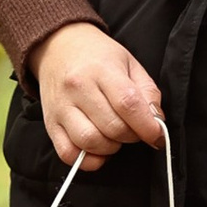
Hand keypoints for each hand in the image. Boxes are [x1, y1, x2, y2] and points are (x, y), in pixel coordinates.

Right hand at [32, 19, 163, 167]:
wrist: (57, 47)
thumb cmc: (97, 56)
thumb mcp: (129, 63)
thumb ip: (148, 92)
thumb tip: (156, 123)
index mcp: (101, 70)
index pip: (128, 104)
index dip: (147, 127)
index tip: (157, 136)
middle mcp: (78, 88)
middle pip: (112, 127)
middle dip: (131, 136)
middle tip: (133, 129)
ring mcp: (61, 108)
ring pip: (90, 143)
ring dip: (110, 148)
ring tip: (114, 136)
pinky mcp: (50, 124)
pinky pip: (68, 154)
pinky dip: (88, 160)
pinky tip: (97, 149)